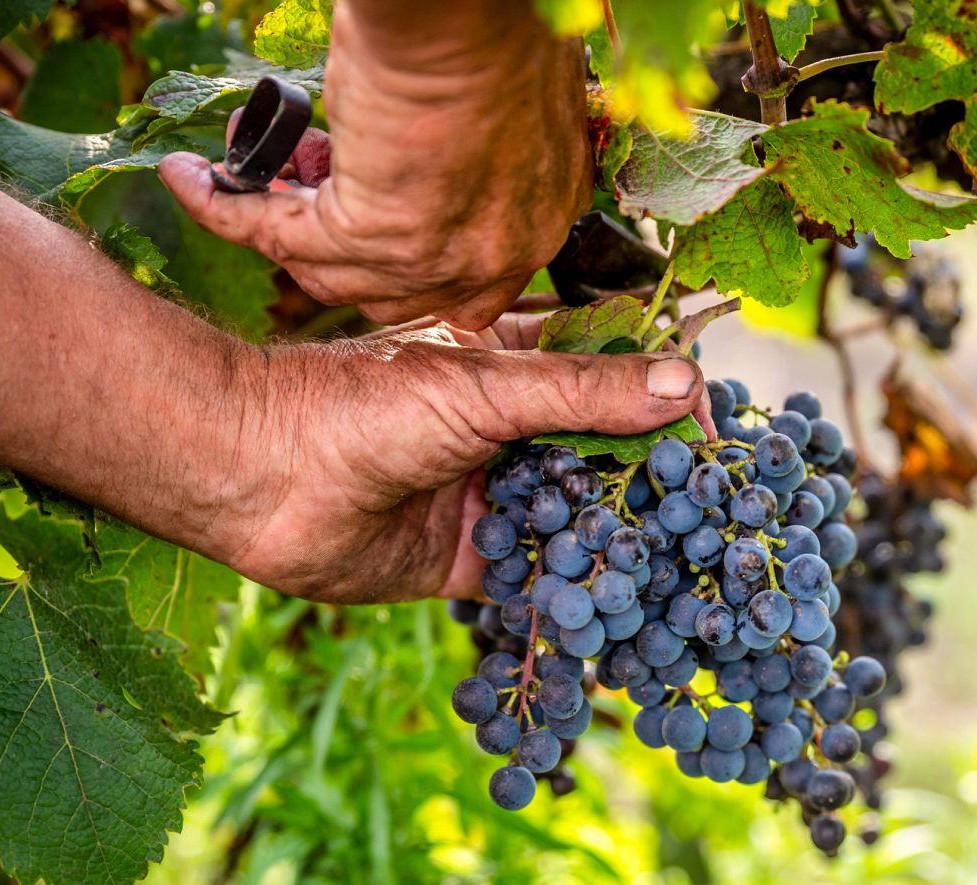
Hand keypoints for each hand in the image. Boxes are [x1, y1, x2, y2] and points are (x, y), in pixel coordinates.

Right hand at [158, 0, 591, 328]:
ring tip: (248, 175)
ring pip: (333, 274)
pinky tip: (191, 180)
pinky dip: (227, 209)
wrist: (465, 7)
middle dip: (339, 242)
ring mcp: (434, 255)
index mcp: (538, 218)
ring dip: (278, 225)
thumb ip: (483, 149)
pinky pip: (278, 236)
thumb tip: (432, 153)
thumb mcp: (508, 100)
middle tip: (304, 178)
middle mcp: (494, 254)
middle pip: (395, 291)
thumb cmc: (494, 25)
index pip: (466, 284)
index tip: (366, 212)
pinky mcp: (371, 236)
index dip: (406, 258)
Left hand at [221, 318, 705, 602]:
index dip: (671, 402)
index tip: (717, 442)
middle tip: (713, 517)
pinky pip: (538, 578)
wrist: (259, 478)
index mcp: (519, 366)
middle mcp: (513, 430)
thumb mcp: (485, 386)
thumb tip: (686, 386)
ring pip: (579, 517)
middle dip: (655, 482)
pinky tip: (621, 610)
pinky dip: (575, 592)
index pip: (618, 375)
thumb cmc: (364, 407)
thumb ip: (584, 391)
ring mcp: (495, 494)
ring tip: (679, 566)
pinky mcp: (471, 559)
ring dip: (622, 540)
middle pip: (606, 452)